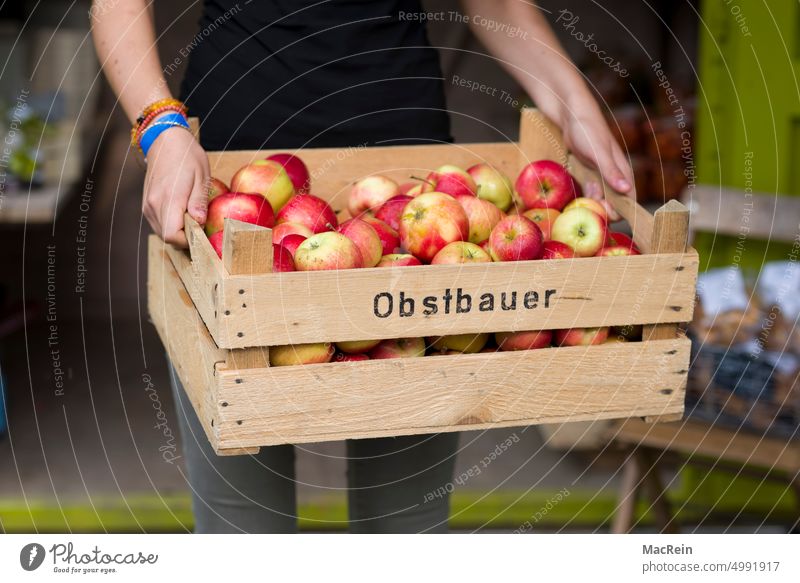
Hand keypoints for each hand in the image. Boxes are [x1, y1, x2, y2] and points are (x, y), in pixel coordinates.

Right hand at [142, 126, 209, 246]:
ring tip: (191, 215)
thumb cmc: (187, 156)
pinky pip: (158, 224)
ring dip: (178, 230)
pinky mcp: (146, 205)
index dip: (188, 240)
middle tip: (199, 223)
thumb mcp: (201, 177)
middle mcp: (153, 205)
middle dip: (185, 237)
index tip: (201, 232)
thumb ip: (198, 202)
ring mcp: (147, 205)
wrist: (165, 141)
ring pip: (162, 232)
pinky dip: (170, 224)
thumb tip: (199, 223)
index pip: (172, 235)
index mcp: (169, 198)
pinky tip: (181, 212)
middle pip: (167, 237)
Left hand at [559, 105, 633, 220]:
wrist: (572, 116)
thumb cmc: (588, 130)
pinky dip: (586, 193)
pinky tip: (582, 184)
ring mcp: (602, 177)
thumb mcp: (598, 152)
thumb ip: (611, 172)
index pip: (629, 202)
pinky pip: (591, 192)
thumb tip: (626, 190)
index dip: (618, 211)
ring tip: (587, 185)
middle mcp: (616, 177)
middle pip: (614, 204)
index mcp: (624, 173)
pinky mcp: (591, 175)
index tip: (603, 209)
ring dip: (592, 199)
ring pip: (601, 199)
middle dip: (602, 207)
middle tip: (590, 196)